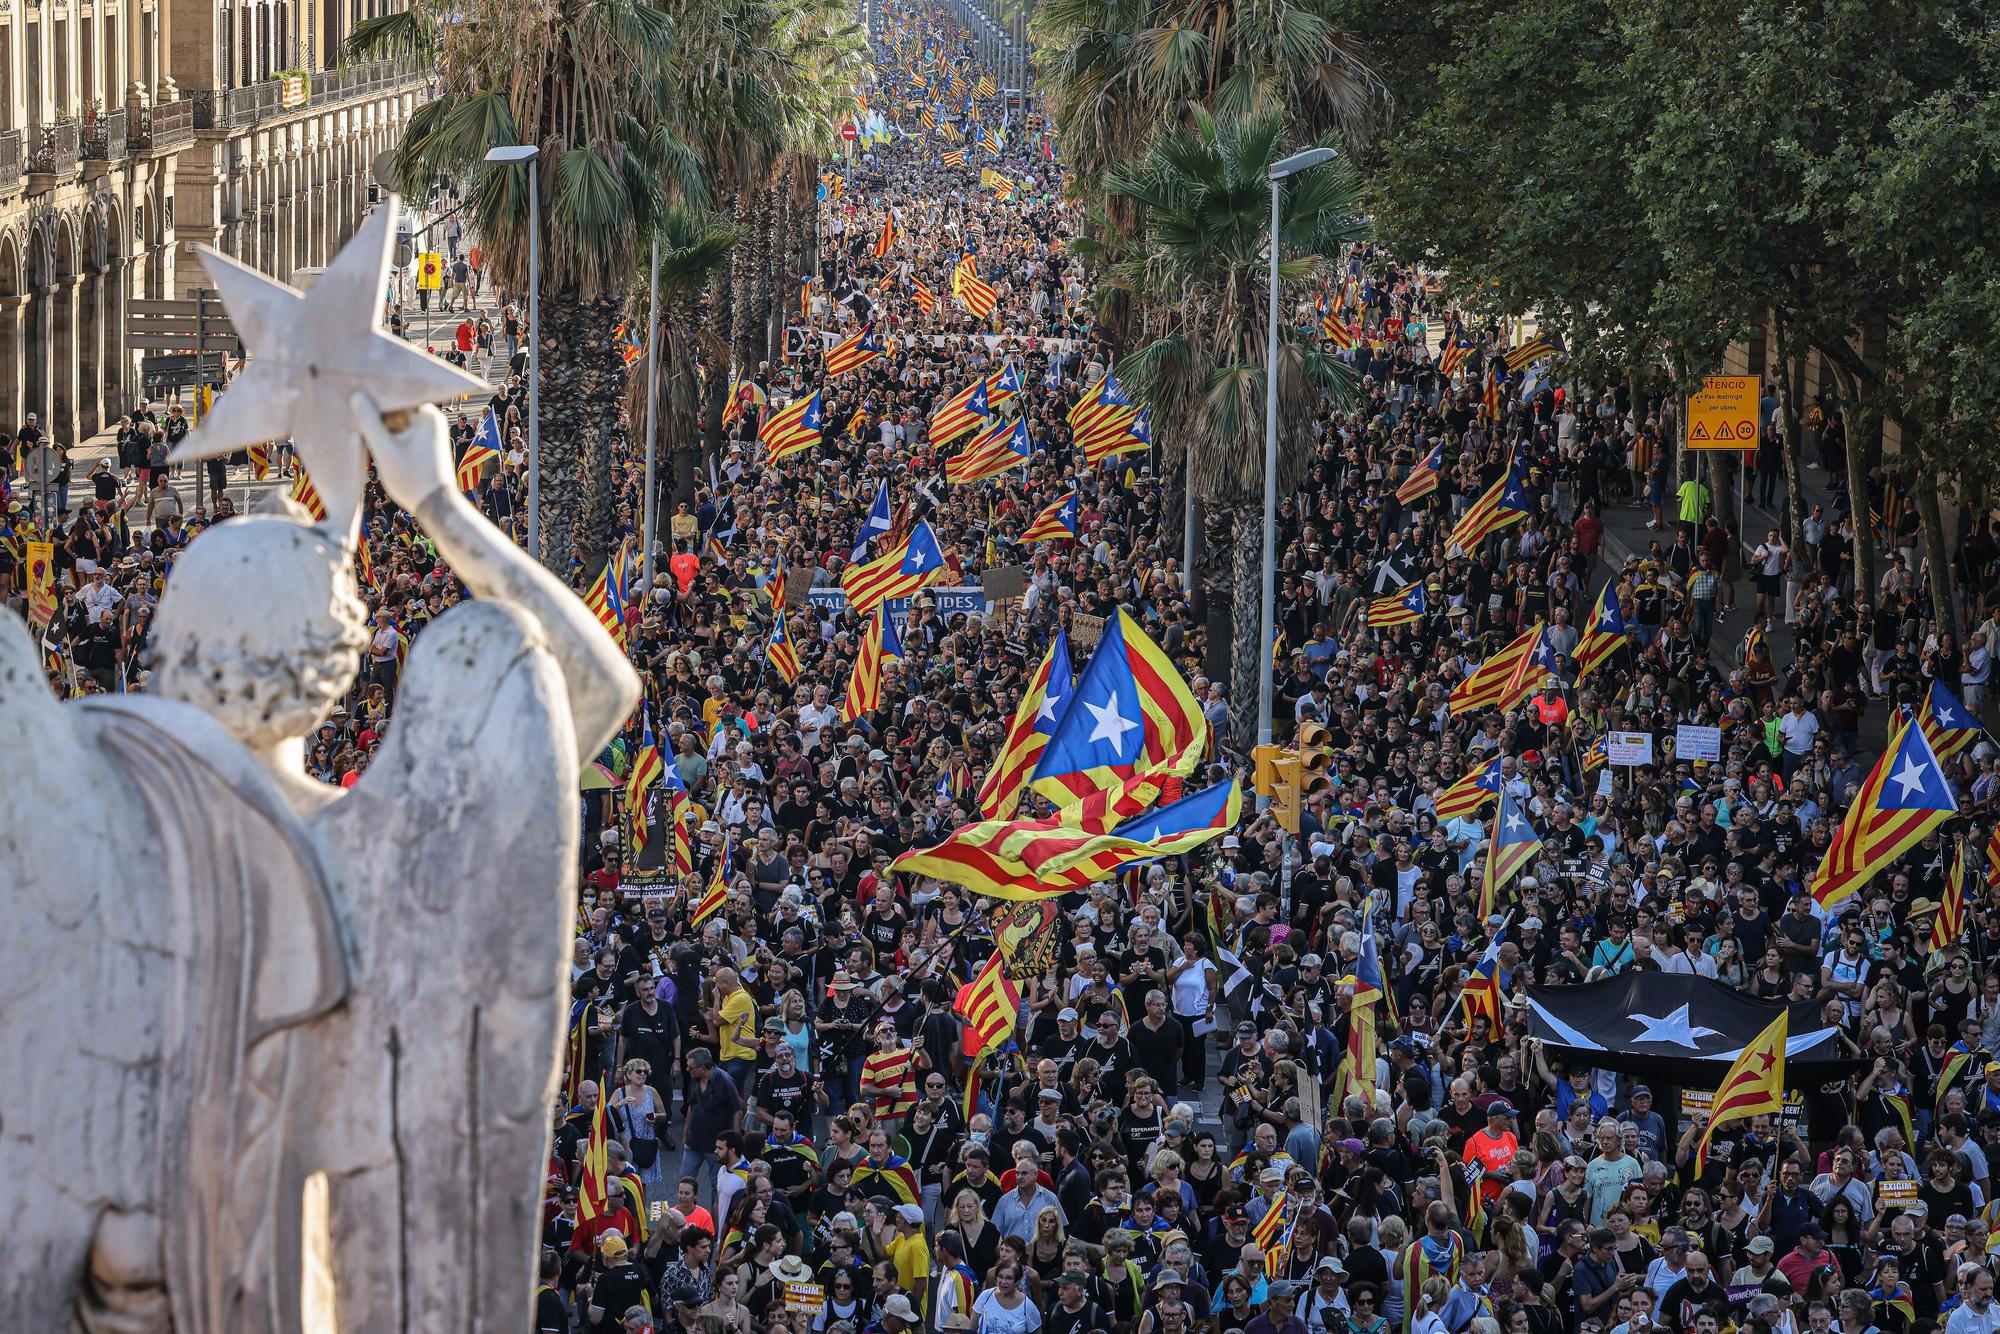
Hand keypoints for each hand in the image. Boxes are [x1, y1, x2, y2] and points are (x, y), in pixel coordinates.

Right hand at [350, 392, 453, 508]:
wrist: (436, 506)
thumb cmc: (412, 481)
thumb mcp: (385, 452)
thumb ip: (370, 424)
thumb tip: (357, 397)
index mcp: (426, 415)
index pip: (396, 393)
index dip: (374, 392)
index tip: (352, 388)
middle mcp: (431, 419)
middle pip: (396, 405)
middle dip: (375, 407)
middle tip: (348, 401)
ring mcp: (428, 430)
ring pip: (396, 418)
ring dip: (379, 421)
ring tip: (355, 417)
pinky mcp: (424, 442)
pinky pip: (401, 429)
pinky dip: (387, 432)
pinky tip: (368, 434)